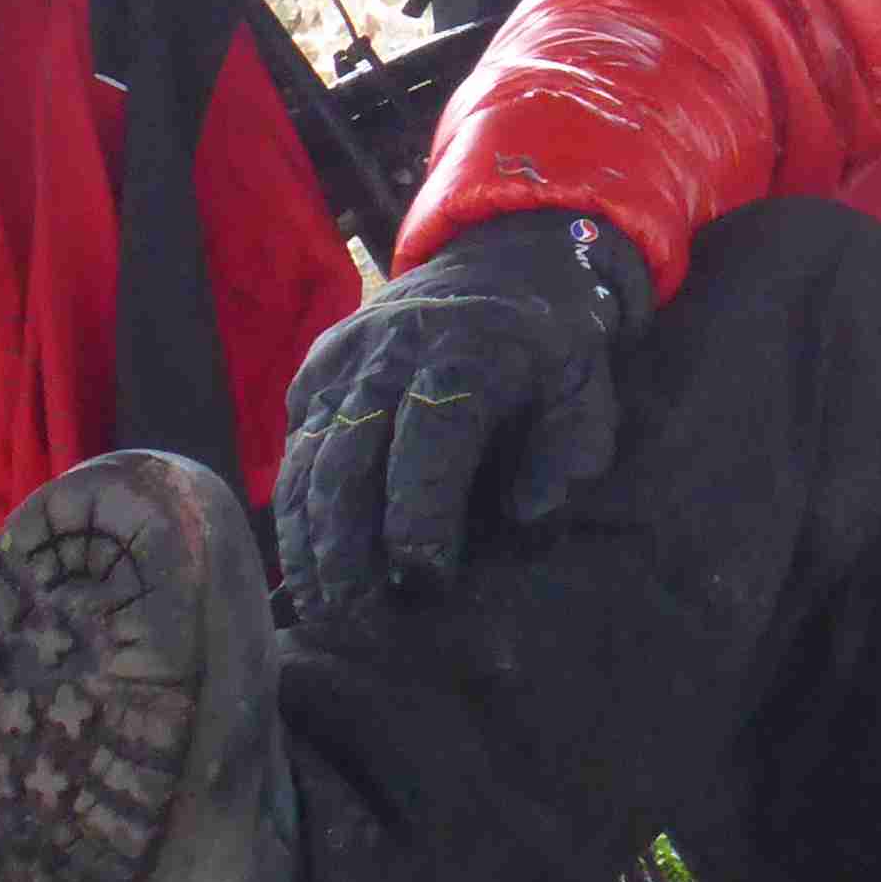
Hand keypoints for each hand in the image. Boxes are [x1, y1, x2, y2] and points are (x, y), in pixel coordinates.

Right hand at [277, 212, 649, 611]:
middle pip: (351, 459)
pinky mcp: (313, 374)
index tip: (425, 580)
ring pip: (309, 462)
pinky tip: (304, 570)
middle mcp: (390, 352)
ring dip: (309, 543)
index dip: (420, 513)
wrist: (497, 260)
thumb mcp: (586, 383)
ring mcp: (342, 361)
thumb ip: (570, 446)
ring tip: (323, 611)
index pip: (430, 439)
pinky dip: (294, 514)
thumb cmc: (548, 342)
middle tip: (359, 621)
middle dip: (349, 549)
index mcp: (465, 351)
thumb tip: (529, 512)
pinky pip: (294, 451)